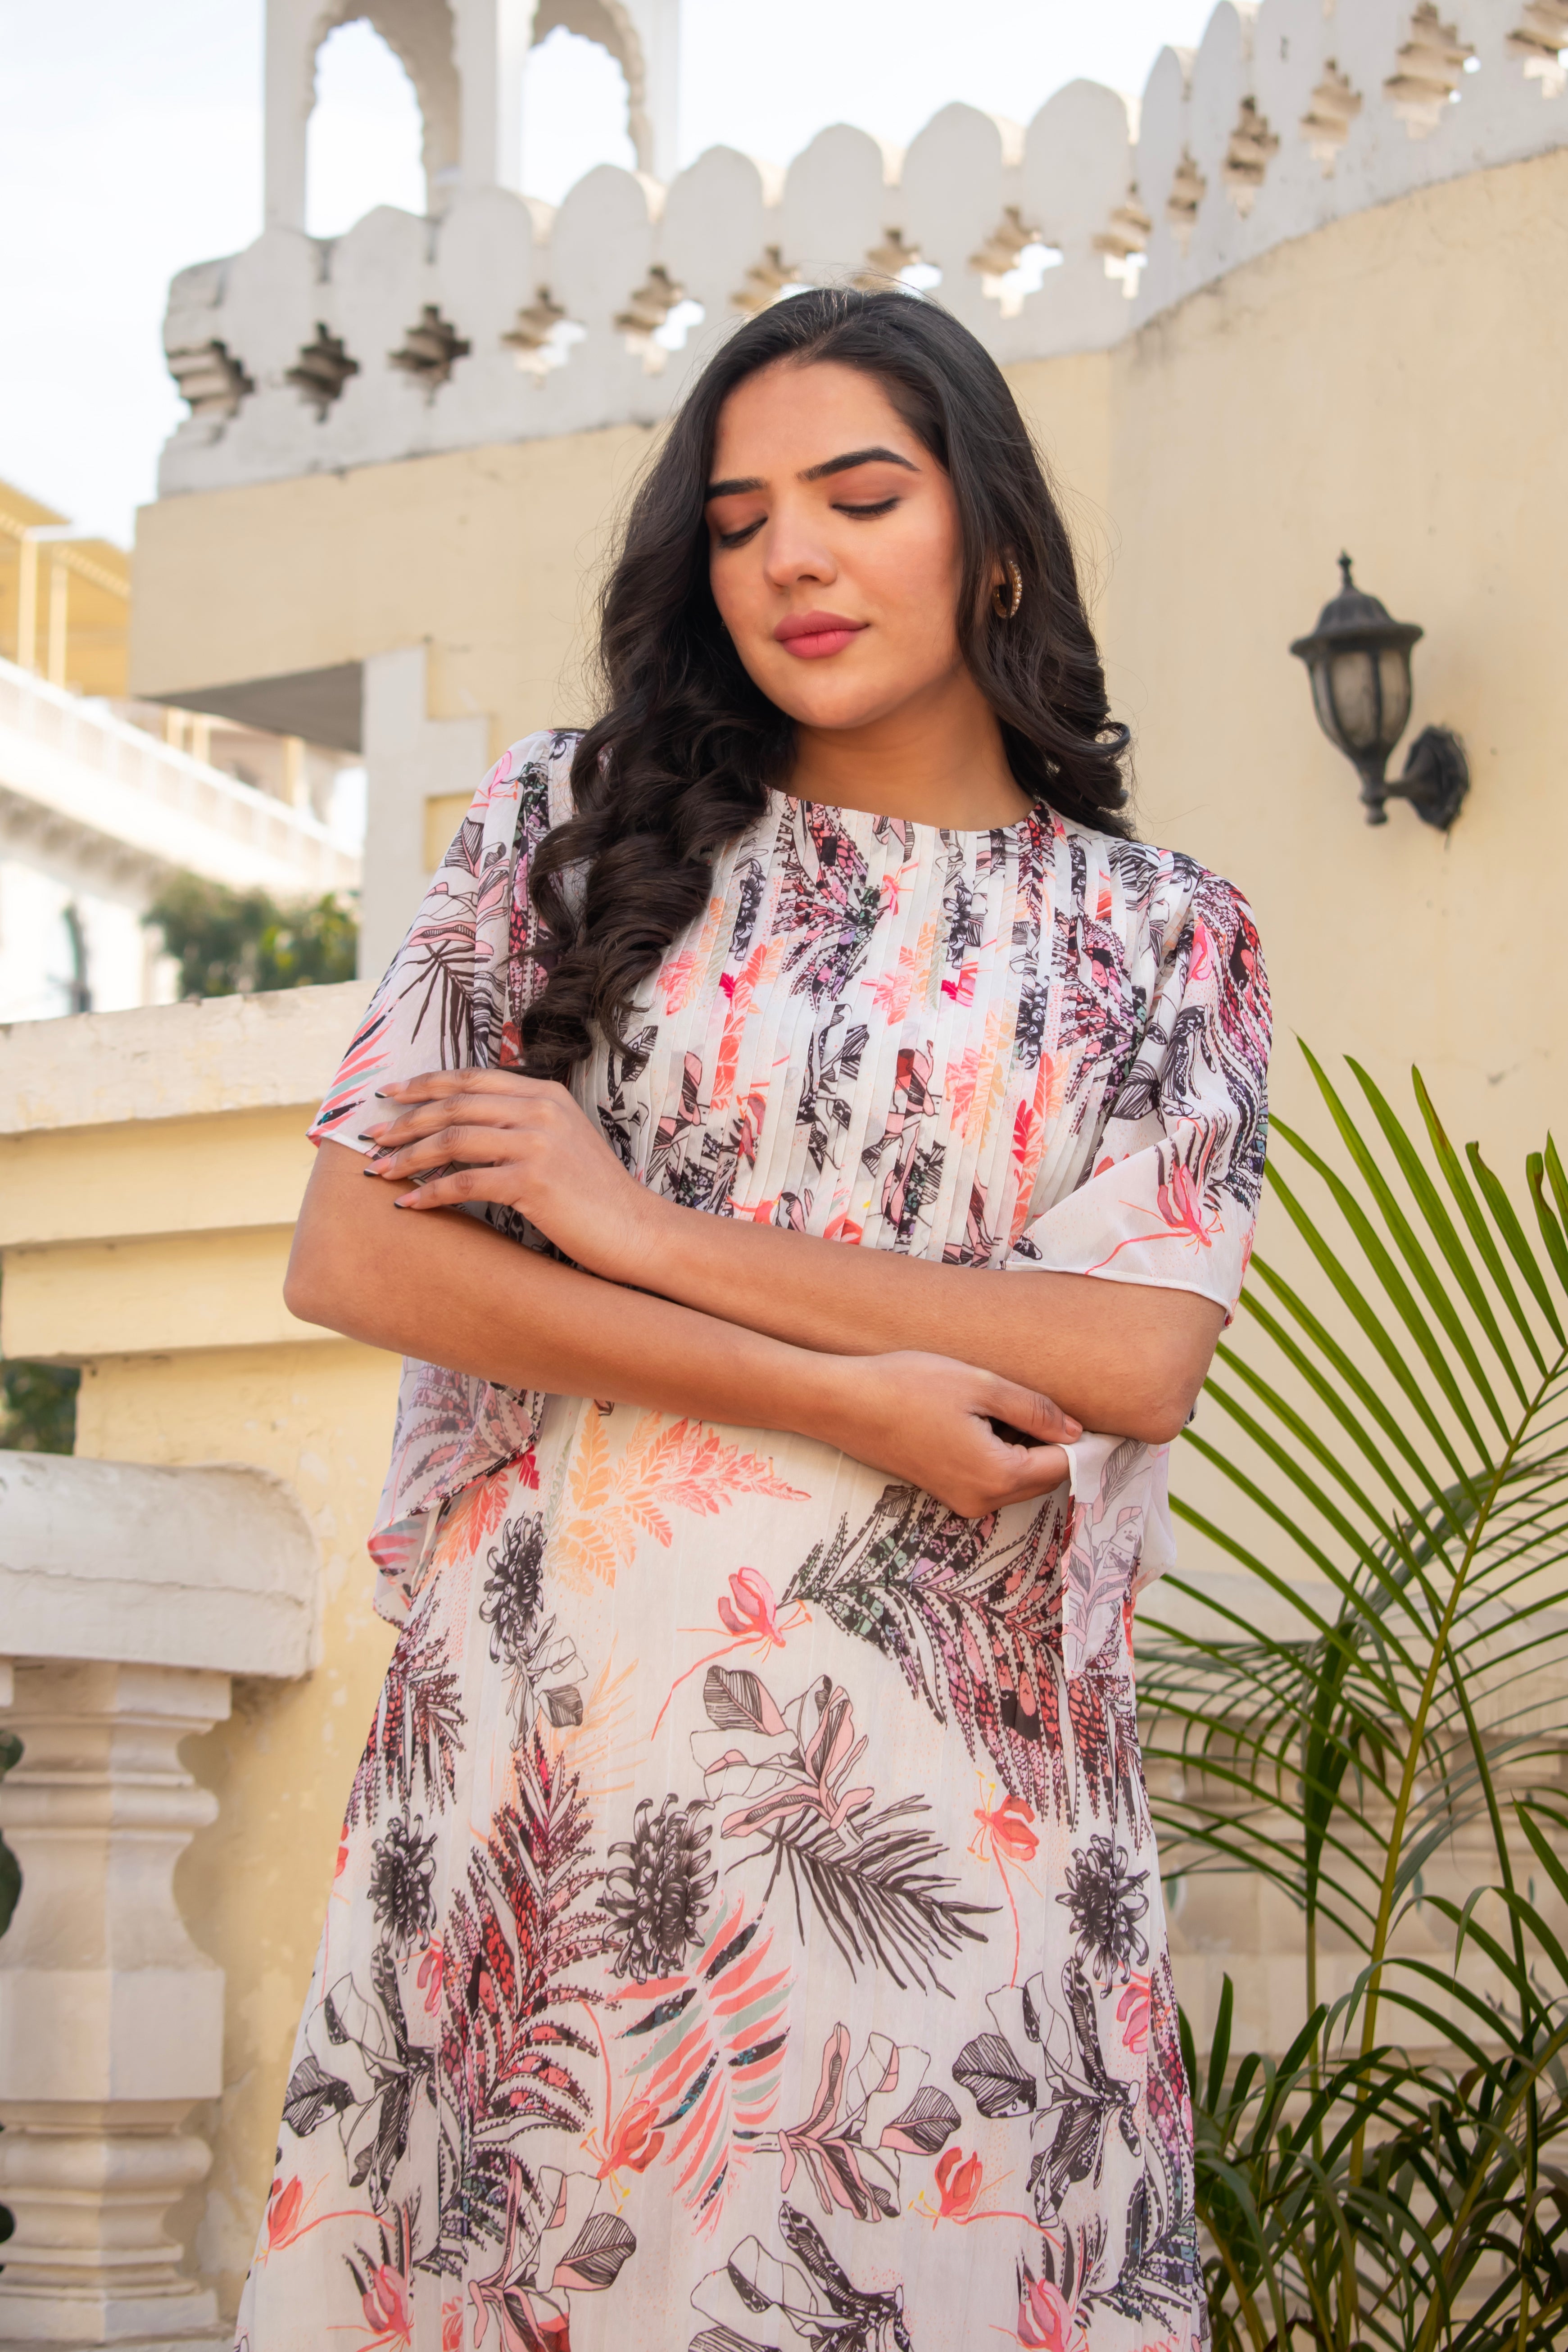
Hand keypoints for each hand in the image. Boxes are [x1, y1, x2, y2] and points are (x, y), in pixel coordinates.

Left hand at [361, 1069, 666, 1283]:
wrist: (636, 1230)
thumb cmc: (594, 1193)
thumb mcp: (562, 1140)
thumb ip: (522, 1122)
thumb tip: (463, 1124)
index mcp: (546, 1093)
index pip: (471, 1080)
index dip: (425, 1084)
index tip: (390, 1095)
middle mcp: (541, 1109)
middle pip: (454, 1106)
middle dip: (406, 1121)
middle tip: (371, 1137)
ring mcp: (538, 1143)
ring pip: (453, 1141)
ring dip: (409, 1157)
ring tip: (381, 1172)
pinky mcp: (533, 1181)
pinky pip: (465, 1183)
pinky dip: (432, 1193)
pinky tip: (410, 1204)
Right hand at [813, 1349, 1079, 1519]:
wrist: (842, 1403)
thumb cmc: (907, 1387)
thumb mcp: (980, 1385)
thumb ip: (1035, 1410)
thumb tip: (1074, 1431)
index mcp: (997, 1476)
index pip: (1062, 1466)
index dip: (1077, 1439)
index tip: (1083, 1410)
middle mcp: (982, 1501)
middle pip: (1041, 1477)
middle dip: (1047, 1442)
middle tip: (1032, 1398)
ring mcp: (960, 1501)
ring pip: (1016, 1478)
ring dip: (1021, 1445)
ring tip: (995, 1404)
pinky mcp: (943, 1491)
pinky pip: (990, 1477)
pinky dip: (997, 1451)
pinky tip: (975, 1417)